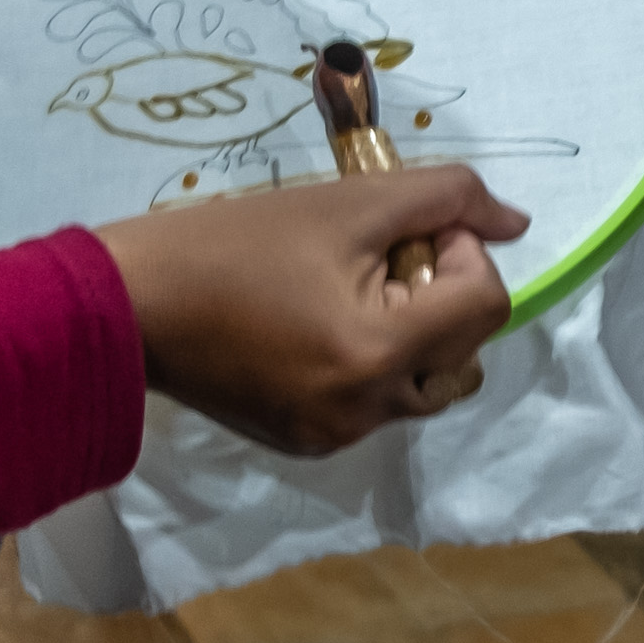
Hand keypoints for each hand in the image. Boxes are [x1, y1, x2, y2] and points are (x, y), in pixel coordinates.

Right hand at [97, 166, 529, 455]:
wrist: (128, 304)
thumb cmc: (233, 243)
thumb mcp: (347, 204)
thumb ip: (444, 199)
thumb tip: (515, 221)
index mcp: (379, 354)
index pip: (485, 303)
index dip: (463, 251)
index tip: (407, 228)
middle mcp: (368, 412)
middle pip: (465, 351)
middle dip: (443, 295)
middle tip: (379, 257)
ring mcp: (337, 436)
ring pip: (427, 383)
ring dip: (416, 332)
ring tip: (352, 290)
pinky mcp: (308, 443)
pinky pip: (378, 404)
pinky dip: (375, 363)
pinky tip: (320, 323)